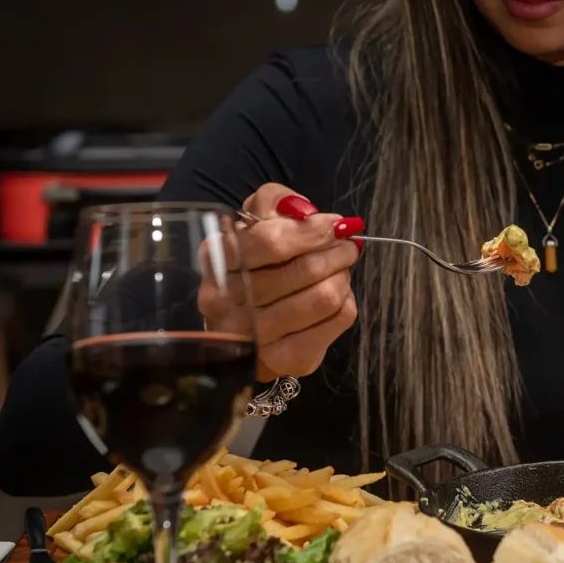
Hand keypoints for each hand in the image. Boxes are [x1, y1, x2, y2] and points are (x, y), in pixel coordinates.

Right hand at [198, 183, 362, 379]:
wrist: (246, 319)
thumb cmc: (255, 261)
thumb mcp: (256, 218)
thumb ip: (276, 202)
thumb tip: (308, 214)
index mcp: (215, 260)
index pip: (270, 242)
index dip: (312, 231)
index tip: (334, 224)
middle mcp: (226, 302)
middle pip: (303, 271)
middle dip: (336, 252)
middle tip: (347, 245)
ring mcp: (254, 337)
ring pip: (325, 297)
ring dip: (342, 276)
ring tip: (340, 268)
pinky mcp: (286, 360)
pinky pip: (337, 320)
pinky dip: (346, 301)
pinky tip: (336, 295)